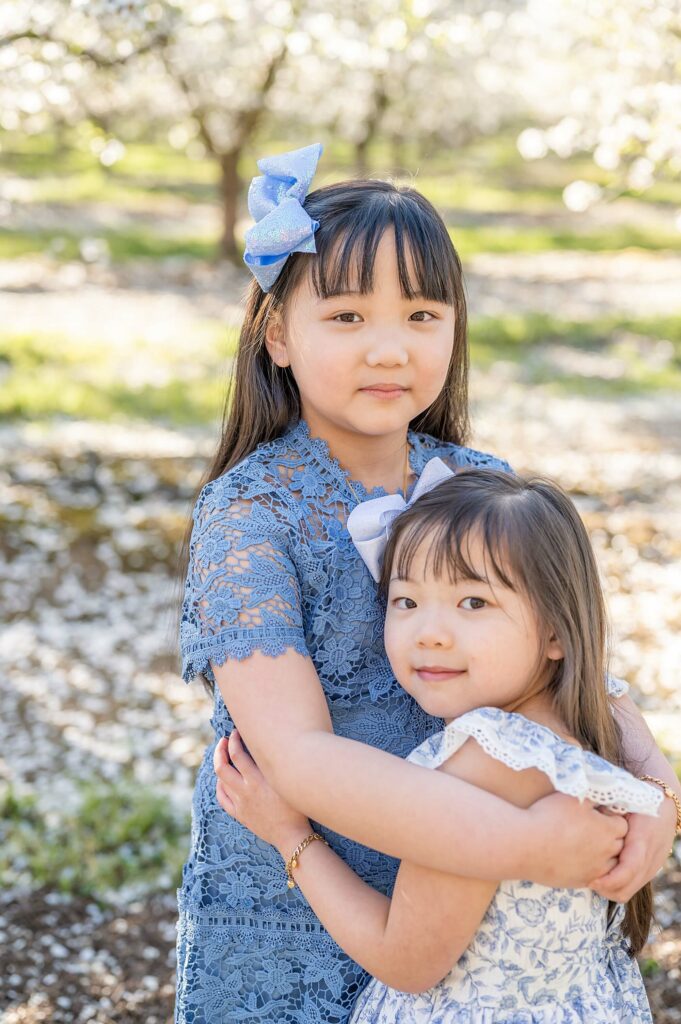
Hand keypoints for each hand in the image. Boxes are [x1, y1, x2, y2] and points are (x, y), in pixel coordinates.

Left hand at [213, 730, 311, 853]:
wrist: (292, 835)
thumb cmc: (297, 806)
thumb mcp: (287, 780)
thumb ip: (275, 764)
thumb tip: (269, 744)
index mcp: (257, 780)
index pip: (237, 754)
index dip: (234, 740)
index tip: (235, 732)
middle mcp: (246, 790)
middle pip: (222, 766)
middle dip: (220, 750)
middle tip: (224, 741)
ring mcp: (241, 804)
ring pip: (220, 781)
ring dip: (219, 766)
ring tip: (224, 756)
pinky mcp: (240, 815)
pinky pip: (222, 798)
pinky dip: (219, 786)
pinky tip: (221, 781)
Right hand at [525, 792, 627, 886]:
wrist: (525, 845)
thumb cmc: (548, 817)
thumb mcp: (574, 797)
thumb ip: (594, 798)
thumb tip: (602, 800)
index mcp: (607, 831)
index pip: (622, 825)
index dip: (610, 817)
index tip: (595, 813)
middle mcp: (606, 853)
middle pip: (619, 845)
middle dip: (610, 836)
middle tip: (590, 827)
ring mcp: (594, 871)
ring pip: (610, 865)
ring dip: (603, 855)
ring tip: (584, 844)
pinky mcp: (581, 882)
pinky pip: (595, 877)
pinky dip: (589, 867)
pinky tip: (574, 856)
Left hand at [590, 799, 676, 901]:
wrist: (666, 802)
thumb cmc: (638, 798)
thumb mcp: (623, 802)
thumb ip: (607, 814)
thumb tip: (581, 815)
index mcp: (642, 839)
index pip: (628, 869)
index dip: (609, 879)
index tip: (590, 878)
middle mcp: (650, 857)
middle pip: (627, 888)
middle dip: (604, 888)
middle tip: (584, 877)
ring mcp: (652, 866)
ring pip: (629, 891)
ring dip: (609, 889)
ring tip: (591, 876)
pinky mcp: (652, 869)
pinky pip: (633, 886)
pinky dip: (618, 885)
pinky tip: (604, 873)